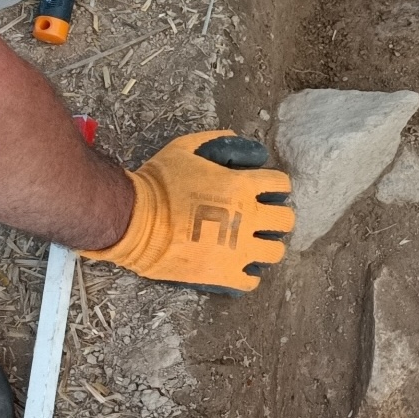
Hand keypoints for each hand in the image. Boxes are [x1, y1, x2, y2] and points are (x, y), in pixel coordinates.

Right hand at [81, 131, 293, 293]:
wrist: (132, 222)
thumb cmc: (155, 184)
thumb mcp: (182, 150)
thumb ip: (211, 141)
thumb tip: (232, 136)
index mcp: (242, 186)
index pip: (281, 184)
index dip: (276, 187)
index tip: (268, 192)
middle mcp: (247, 217)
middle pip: (286, 221)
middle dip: (277, 220)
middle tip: (263, 221)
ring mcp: (238, 249)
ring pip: (275, 252)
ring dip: (266, 248)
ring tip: (253, 246)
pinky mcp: (223, 273)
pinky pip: (251, 281)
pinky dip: (247, 276)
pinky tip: (238, 269)